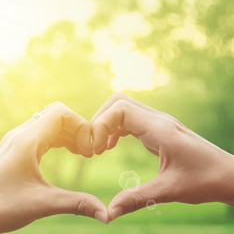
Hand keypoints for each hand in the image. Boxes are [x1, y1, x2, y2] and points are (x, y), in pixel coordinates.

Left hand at [0, 102, 107, 233]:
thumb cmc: (0, 208)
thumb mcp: (42, 204)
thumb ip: (76, 204)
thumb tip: (106, 215)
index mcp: (25, 140)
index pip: (60, 112)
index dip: (81, 125)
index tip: (88, 151)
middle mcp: (19, 134)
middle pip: (56, 114)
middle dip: (77, 129)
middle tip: (87, 153)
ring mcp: (16, 140)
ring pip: (48, 123)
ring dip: (68, 133)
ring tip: (81, 153)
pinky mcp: (15, 149)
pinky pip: (41, 133)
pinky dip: (58, 139)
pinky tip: (67, 152)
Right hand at [91, 93, 233, 221]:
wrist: (228, 175)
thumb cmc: (205, 180)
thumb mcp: (169, 190)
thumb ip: (136, 198)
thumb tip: (109, 212)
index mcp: (160, 129)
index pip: (120, 109)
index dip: (101, 124)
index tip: (97, 149)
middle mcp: (158, 120)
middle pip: (118, 102)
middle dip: (99, 121)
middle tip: (94, 147)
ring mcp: (158, 123)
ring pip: (123, 108)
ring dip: (106, 124)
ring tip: (100, 148)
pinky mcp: (158, 129)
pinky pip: (130, 119)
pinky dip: (115, 129)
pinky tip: (112, 147)